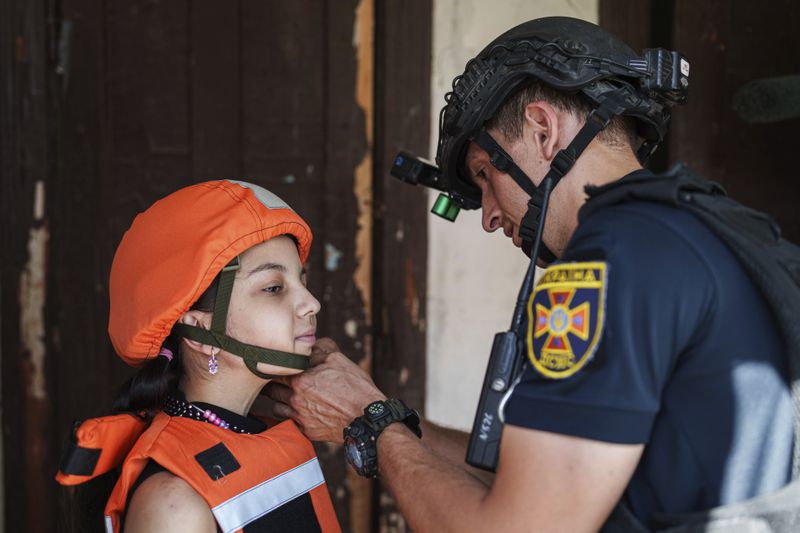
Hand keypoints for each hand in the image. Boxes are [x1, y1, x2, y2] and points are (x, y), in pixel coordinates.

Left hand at [264, 337, 385, 442]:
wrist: (366, 418)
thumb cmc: (355, 387)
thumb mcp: (338, 359)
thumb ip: (319, 349)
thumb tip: (309, 345)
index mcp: (300, 380)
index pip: (274, 371)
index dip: (275, 367)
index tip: (276, 365)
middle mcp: (295, 399)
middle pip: (271, 390)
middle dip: (273, 384)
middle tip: (277, 380)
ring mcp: (300, 417)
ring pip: (276, 408)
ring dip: (279, 401)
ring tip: (287, 395)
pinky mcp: (306, 431)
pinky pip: (288, 423)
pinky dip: (290, 416)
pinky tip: (298, 411)